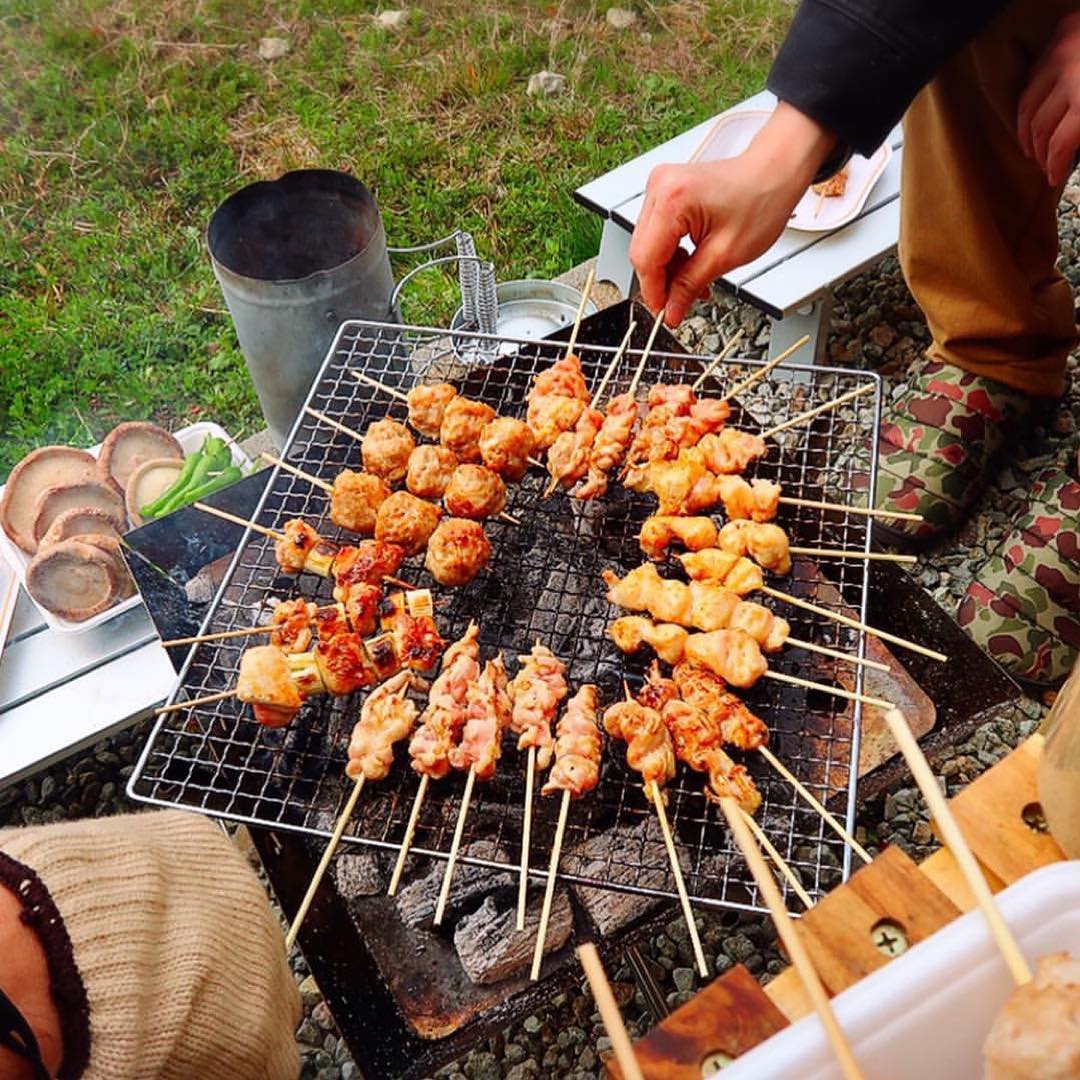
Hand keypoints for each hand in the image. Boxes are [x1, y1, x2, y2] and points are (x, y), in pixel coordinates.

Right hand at [629, 102, 834, 325]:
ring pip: (647, 245)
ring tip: (692, 282)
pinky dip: (670, 253)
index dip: (654, 293)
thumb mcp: (725, 255)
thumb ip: (690, 285)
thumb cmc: (761, 200)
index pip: (646, 259)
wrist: (774, 172)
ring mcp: (660, 186)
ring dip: (667, 269)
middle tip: (678, 303)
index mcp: (673, 199)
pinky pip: (656, 232)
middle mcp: (660, 187)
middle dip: (660, 282)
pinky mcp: (665, 191)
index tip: (664, 314)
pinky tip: (689, 262)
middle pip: (642, 252)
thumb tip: (671, 310)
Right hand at [1018, 12, 1079, 185]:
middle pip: (1040, 128)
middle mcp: (1068, 78)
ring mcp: (1061, 54)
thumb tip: (1075, 150)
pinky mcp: (1061, 34)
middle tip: (1045, 166)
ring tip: (1032, 145)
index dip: (1054, 167)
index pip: (1059, 145)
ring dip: (1026, 131)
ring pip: (1027, 104)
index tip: (1053, 179)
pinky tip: (1037, 112)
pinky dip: (1031, 99)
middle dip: (1040, 153)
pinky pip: (1033, 75)